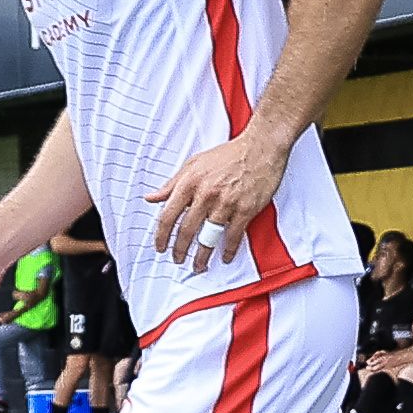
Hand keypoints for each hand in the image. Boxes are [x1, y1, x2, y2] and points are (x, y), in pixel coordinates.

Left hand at [148, 132, 282, 264]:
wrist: (260, 148)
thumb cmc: (228, 155)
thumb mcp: (194, 163)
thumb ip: (172, 183)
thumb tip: (152, 197)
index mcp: (190, 182)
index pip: (168, 215)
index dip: (161, 235)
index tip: (160, 246)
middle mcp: (206, 193)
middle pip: (187, 230)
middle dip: (180, 250)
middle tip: (178, 259)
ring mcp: (226, 202)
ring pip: (209, 236)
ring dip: (202, 255)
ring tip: (198, 265)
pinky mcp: (246, 209)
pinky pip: (233, 235)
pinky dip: (228, 250)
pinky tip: (224, 257)